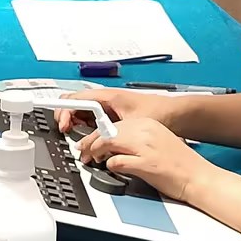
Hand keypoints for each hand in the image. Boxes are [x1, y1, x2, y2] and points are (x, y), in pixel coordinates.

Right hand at [54, 87, 179, 134]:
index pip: (76, 98)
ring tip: (76, 138)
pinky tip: (89, 139)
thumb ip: (113, 134)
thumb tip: (96, 144)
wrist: (176, 115)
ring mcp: (108, 107)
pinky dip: (85, 128)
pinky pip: (92, 119)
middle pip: (74, 103)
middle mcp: (106, 99)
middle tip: (66, 132)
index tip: (63, 125)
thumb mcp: (133, 124)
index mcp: (108, 96)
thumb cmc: (160, 112)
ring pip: (82, 112)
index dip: (65, 111)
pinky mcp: (113, 116)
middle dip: (66, 117)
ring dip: (75, 124)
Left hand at [77, 118, 212, 203]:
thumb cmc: (180, 164)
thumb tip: (113, 144)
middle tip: (83, 152)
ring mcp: (146, 147)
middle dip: (90, 142)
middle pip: (107, 131)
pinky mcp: (147, 164)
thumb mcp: (157, 141)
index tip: (89, 141)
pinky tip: (110, 168)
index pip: (113, 123)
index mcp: (148, 124)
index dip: (97, 134)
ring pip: (108, 142)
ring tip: (91, 160)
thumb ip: (136, 139)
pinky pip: (117, 161)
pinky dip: (110, 165)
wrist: (199, 178)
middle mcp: (146, 131)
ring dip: (95, 152)